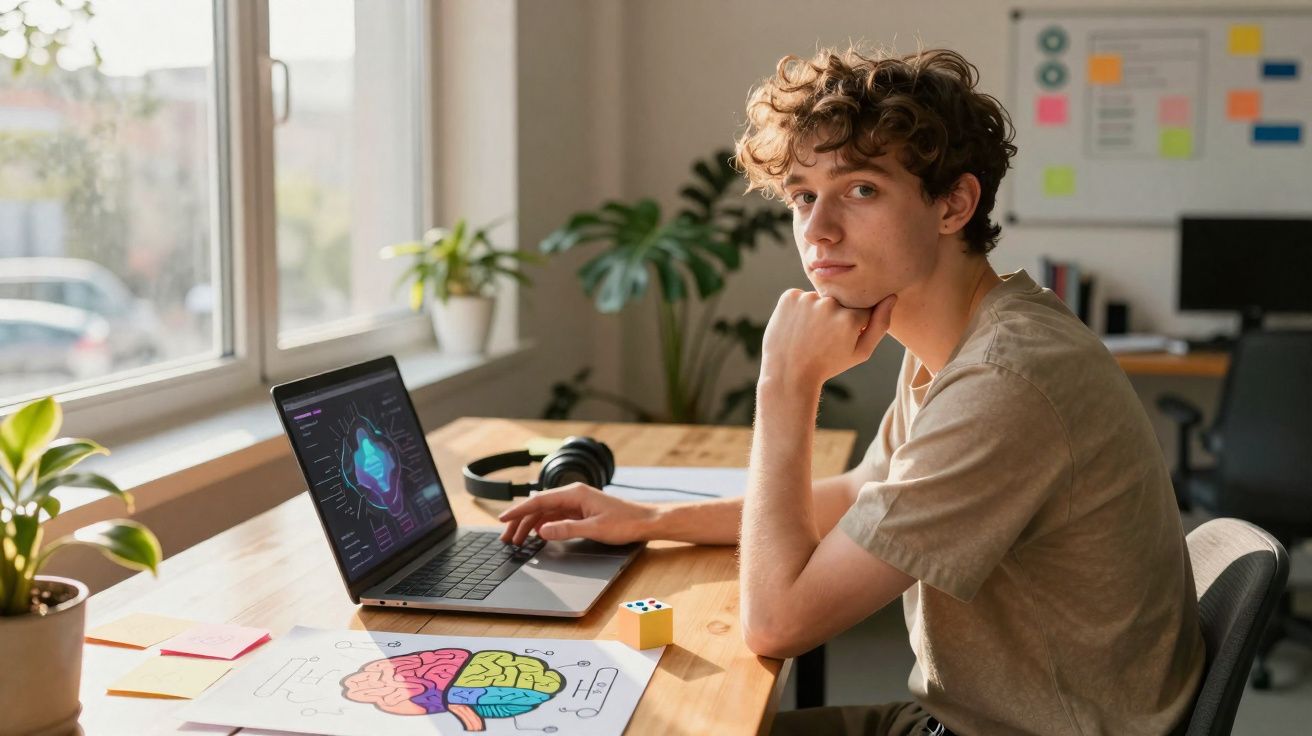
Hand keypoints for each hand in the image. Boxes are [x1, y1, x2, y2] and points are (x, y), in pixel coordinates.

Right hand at [497, 483, 658, 545]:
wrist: (646, 521)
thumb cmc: (625, 522)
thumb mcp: (594, 529)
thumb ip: (566, 529)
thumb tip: (542, 531)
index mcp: (575, 493)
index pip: (539, 500)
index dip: (518, 511)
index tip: (503, 519)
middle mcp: (574, 495)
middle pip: (539, 506)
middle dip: (520, 521)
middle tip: (506, 537)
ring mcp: (577, 503)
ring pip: (546, 513)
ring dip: (530, 525)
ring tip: (516, 540)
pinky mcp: (581, 512)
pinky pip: (556, 517)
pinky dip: (543, 526)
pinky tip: (536, 536)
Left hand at [760, 289, 895, 387]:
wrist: (788, 373)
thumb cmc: (828, 364)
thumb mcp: (860, 352)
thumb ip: (880, 325)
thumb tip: (891, 296)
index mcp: (850, 319)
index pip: (861, 309)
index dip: (853, 324)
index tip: (840, 338)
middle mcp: (829, 304)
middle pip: (840, 301)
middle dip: (834, 315)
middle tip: (822, 337)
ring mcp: (807, 299)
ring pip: (819, 298)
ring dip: (816, 311)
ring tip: (808, 333)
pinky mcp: (789, 297)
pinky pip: (801, 297)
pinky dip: (799, 308)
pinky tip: (795, 326)